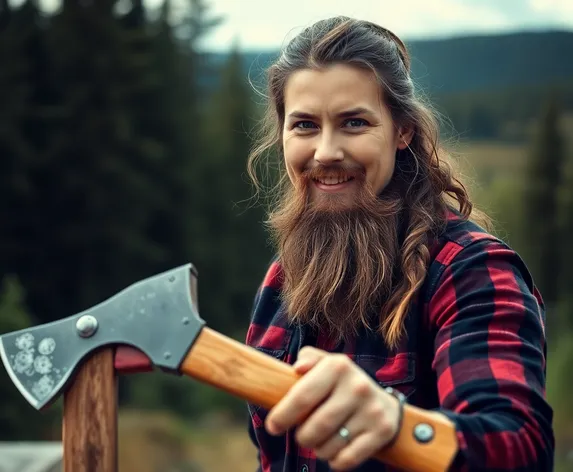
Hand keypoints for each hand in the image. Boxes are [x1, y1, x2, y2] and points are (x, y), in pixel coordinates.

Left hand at [265, 346, 400, 470]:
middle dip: (302, 437)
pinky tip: (335, 450)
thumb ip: (308, 358)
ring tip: (321, 440)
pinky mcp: (381, 432)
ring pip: (329, 447)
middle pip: (314, 428)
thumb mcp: (326, 364)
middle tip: (302, 435)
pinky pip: (346, 460)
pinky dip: (335, 461)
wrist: (383, 405)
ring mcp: (371, 410)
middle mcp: (357, 386)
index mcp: (338, 366)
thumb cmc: (341, 385)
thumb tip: (297, 368)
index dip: (282, 415)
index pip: (302, 397)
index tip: (272, 426)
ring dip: (318, 449)